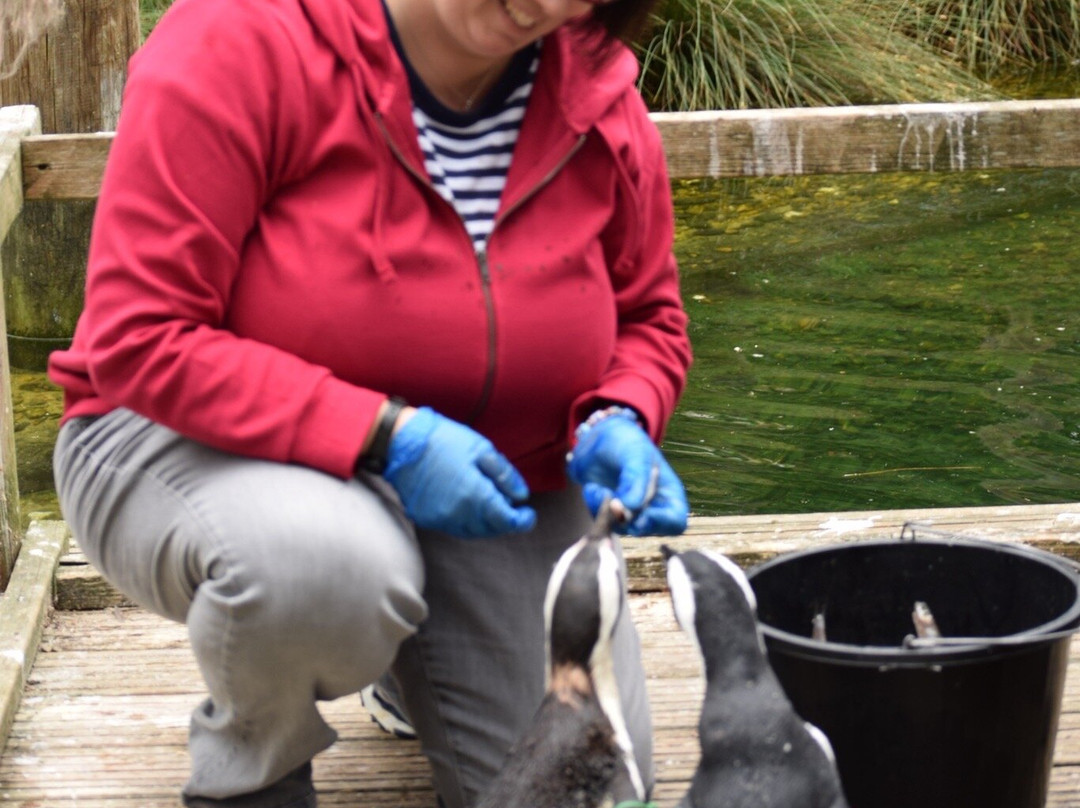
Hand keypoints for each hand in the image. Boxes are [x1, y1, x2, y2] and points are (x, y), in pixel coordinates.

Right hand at [383, 407, 536, 537]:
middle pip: (491, 530)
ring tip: (490, 504)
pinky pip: (453, 527)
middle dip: (505, 521)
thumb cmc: (443, 440)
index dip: (523, 520)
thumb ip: (505, 476)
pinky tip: (468, 505)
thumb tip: (521, 496)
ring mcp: (440, 519)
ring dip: (486, 523)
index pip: (508, 522)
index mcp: (476, 495)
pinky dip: (466, 521)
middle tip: (510, 506)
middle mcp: (459, 513)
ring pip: (473, 532)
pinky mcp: (426, 519)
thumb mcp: (482, 449)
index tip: (528, 513)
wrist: (402, 443)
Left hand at [566, 409, 687, 535]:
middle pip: (644, 529)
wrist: (598, 436)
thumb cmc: (626, 441)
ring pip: (620, 529)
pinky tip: (593, 487)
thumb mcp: (635, 454)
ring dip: (605, 510)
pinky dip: (594, 506)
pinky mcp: (609, 514)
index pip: (675, 523)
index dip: (659, 523)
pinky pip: (601, 521)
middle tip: (611, 500)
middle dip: (625, 517)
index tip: (638, 510)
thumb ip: (636, 480)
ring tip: (599, 487)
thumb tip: (631, 508)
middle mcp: (652, 509)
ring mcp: (630, 513)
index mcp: (669, 494)